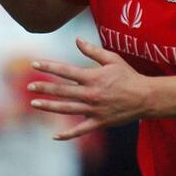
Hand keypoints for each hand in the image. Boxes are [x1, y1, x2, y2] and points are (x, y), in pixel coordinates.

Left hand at [27, 38, 150, 139]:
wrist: (146, 98)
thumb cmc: (129, 76)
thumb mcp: (112, 59)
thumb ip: (92, 51)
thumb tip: (77, 39)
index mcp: (93, 77)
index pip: (65, 71)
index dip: (49, 67)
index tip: (34, 64)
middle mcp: (91, 94)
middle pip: (62, 91)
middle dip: (44, 88)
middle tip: (29, 86)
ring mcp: (94, 109)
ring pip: (67, 109)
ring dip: (49, 107)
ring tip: (34, 104)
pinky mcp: (99, 122)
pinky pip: (80, 131)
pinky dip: (67, 135)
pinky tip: (54, 136)